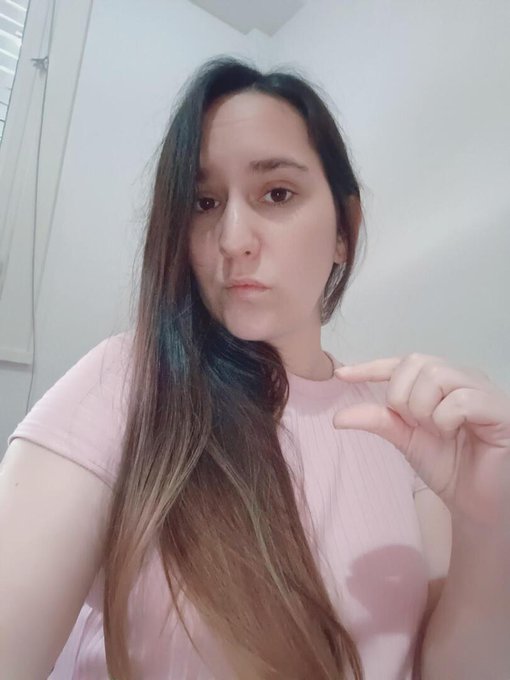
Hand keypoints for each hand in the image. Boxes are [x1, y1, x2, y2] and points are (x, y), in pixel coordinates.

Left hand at [333, 353, 509, 526]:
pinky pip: (461, 400)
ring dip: (423, 409)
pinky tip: (452, 434)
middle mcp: (464, 378)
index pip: (403, 363)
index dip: (371, 367)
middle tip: (414, 425)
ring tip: (436, 432)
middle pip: (417, 363)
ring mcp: (484, 390)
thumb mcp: (406, 440)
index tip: (341, 375)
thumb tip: (339, 417)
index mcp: (442, 381)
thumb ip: (379, 421)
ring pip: (437, 376)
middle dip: (402, 397)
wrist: (477, 504)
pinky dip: (446, 420)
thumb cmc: (449, 466)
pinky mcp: (500, 409)